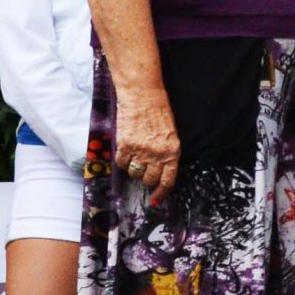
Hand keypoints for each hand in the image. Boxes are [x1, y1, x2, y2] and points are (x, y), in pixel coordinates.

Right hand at [115, 85, 181, 205]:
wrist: (142, 95)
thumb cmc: (159, 112)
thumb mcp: (170, 134)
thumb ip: (166, 153)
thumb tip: (159, 172)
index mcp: (172, 152)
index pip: (167, 181)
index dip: (161, 193)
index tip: (155, 200)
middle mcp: (157, 154)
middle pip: (149, 179)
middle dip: (147, 179)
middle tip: (145, 170)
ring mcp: (140, 151)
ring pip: (134, 173)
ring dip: (135, 169)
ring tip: (136, 157)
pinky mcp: (124, 145)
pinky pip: (121, 163)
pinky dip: (123, 161)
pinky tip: (126, 152)